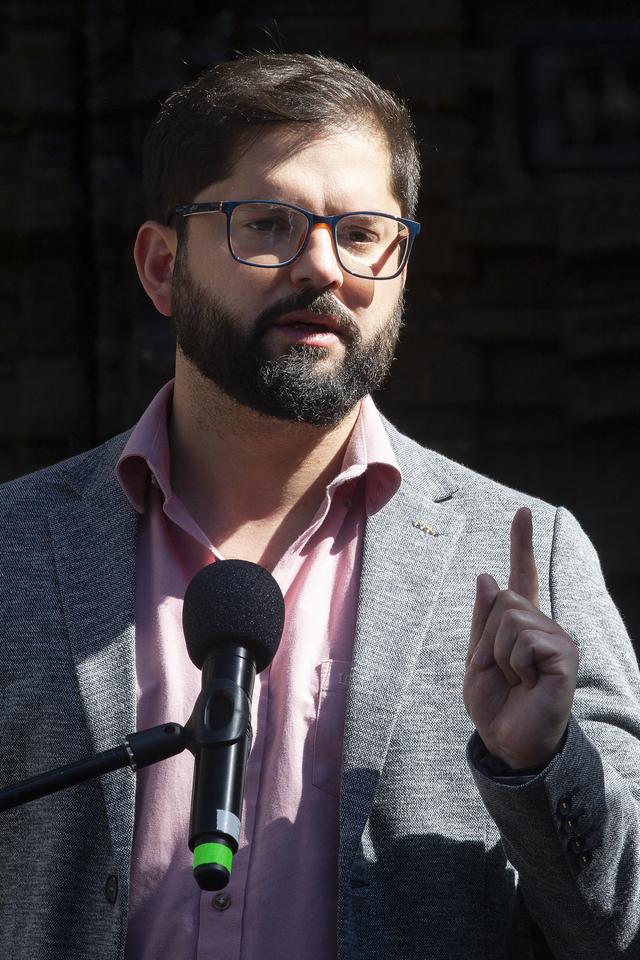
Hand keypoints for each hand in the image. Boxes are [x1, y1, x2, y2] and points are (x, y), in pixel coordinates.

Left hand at [463, 507, 578, 770]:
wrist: (507, 742)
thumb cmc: (494, 704)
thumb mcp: (476, 659)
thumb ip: (482, 619)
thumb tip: (487, 575)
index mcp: (521, 624)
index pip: (521, 576)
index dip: (521, 544)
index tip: (523, 512)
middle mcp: (543, 626)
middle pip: (503, 599)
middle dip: (488, 637)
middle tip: (501, 672)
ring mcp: (556, 639)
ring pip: (510, 618)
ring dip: (499, 654)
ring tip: (515, 681)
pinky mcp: (564, 655)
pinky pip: (524, 639)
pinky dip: (514, 664)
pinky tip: (528, 684)